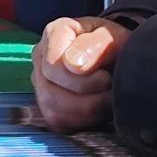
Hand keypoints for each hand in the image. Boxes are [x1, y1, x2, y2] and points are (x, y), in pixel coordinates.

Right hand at [33, 16, 130, 132]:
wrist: (116, 55)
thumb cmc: (112, 44)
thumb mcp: (112, 37)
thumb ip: (94, 45)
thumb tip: (72, 64)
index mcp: (54, 33)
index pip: (54, 67)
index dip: (84, 79)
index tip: (106, 75)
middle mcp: (40, 57)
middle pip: (50, 92)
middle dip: (88, 97)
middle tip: (109, 88)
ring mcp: (41, 81)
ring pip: (53, 110)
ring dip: (87, 111)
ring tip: (105, 98)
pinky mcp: (47, 103)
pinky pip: (57, 122)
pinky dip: (81, 121)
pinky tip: (97, 109)